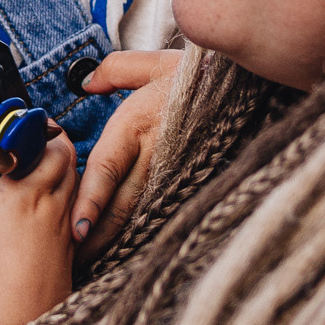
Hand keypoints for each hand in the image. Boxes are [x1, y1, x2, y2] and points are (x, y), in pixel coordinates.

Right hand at [0, 128, 76, 324]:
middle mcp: (53, 208)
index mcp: (25, 194)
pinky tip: (36, 215)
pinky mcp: (67, 253)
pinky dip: (61, 203)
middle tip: (20, 143)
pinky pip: (73, 214)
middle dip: (48, 143)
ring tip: (27, 174)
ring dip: (58, 171)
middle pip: (67, 157)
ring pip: (75, 184)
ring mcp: (63, 231)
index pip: (45, 142)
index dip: (32, 127)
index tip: (10, 125)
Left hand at [74, 49, 182, 257]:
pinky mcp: (192, 181)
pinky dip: (143, 227)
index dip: (90, 203)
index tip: (75, 231)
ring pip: (140, 212)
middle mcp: (156, 154)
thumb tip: (87, 83)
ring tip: (95, 260)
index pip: (107, 171)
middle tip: (75, 260)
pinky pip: (161, 208)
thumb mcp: (155, 64)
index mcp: (137, 125)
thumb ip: (116, 71)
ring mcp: (176, 172)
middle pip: (121, 203)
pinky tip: (130, 244)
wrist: (248, 90)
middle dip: (98, 235)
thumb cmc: (200, 77)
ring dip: (117, 237)